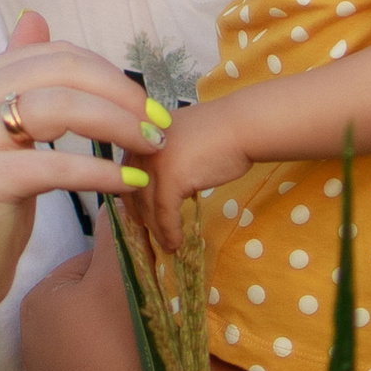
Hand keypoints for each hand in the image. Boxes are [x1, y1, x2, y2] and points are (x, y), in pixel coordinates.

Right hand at [0, 16, 165, 342]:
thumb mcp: (6, 130)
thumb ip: (21, 76)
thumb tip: (34, 16)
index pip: (56, 56)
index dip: (109, 75)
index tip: (148, 104)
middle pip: (62, 73)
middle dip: (122, 95)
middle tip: (161, 123)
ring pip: (61, 109)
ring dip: (119, 125)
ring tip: (151, 147)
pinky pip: (56, 166)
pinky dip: (101, 173)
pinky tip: (130, 183)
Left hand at [136, 101, 241, 248]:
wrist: (243, 127)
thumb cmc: (222, 132)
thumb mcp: (182, 140)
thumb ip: (166, 156)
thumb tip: (162, 185)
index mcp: (143, 134)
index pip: (128, 171)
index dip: (132, 197)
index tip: (137, 214)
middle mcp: (143, 146)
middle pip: (135, 190)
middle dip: (142, 215)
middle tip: (150, 232)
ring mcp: (155, 162)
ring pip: (149, 205)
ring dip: (157, 229)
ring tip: (167, 244)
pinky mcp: (171, 178)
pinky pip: (165, 213)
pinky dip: (170, 231)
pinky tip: (176, 241)